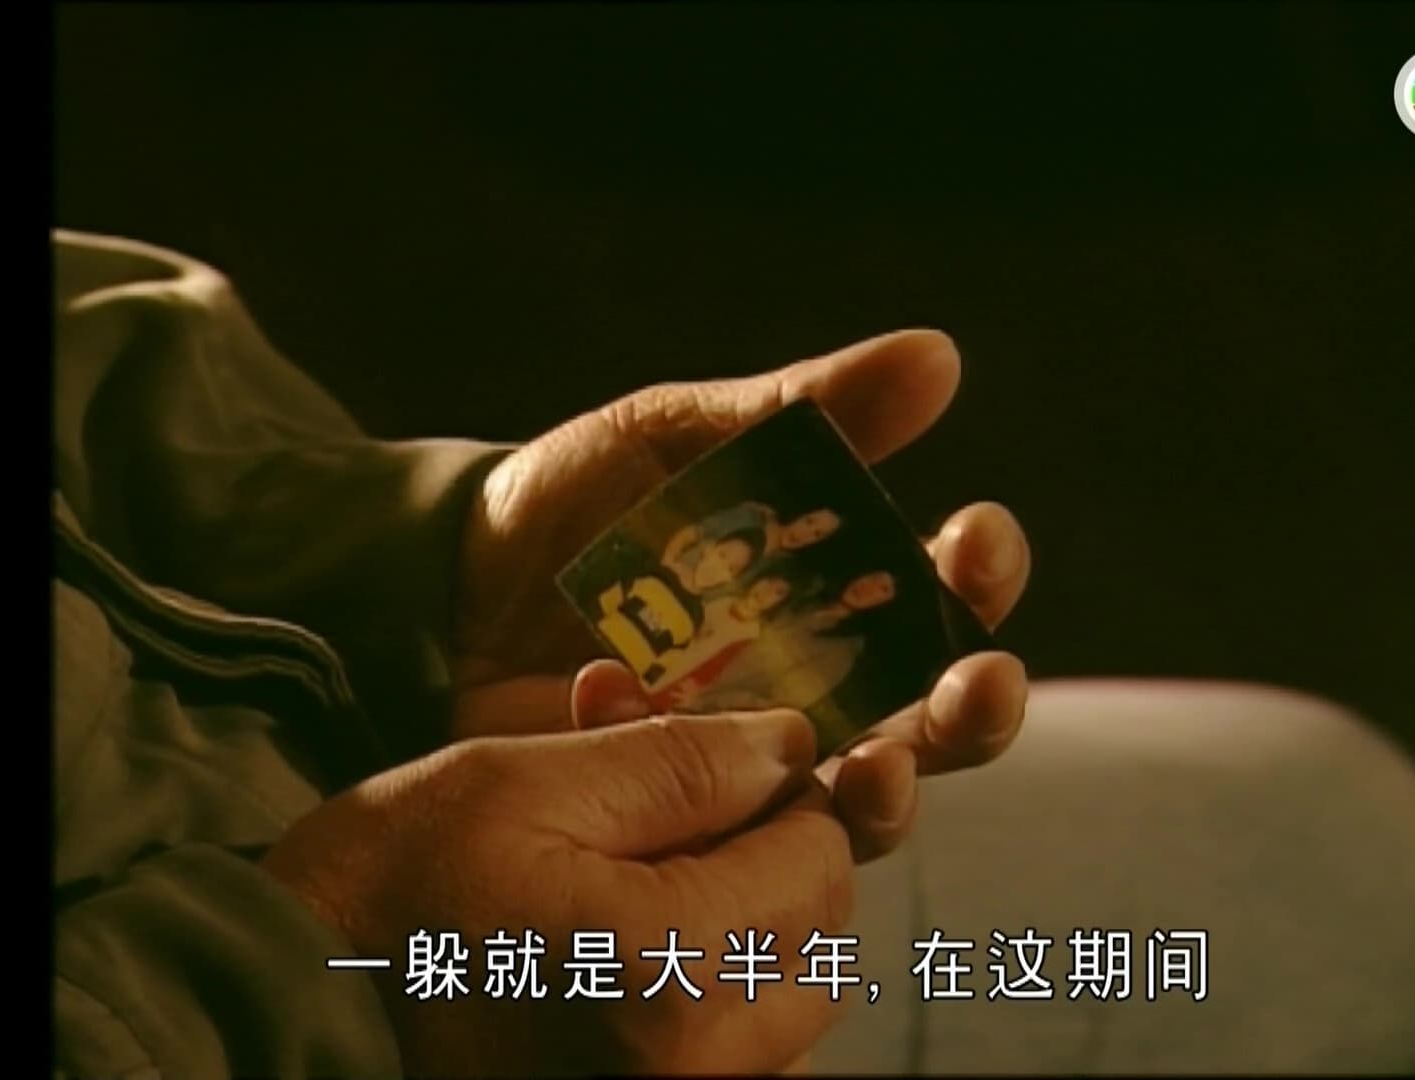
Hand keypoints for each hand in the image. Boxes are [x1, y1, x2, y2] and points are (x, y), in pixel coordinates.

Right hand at [262, 709, 852, 1075]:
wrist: (285, 1008)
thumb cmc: (386, 887)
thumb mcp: (520, 783)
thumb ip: (676, 762)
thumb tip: (788, 747)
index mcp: (670, 965)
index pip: (819, 860)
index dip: (783, 795)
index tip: (722, 765)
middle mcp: (698, 1062)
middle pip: (818, 942)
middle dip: (773, 863)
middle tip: (684, 816)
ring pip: (782, 1003)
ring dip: (745, 924)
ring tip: (645, 871)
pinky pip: (731, 1051)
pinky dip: (707, 986)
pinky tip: (629, 937)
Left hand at [443, 331, 1032, 860]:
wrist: (433, 595)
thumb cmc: (569, 507)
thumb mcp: (673, 440)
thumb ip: (794, 410)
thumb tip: (937, 356)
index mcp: (834, 588)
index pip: (946, 587)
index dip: (981, 568)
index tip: (974, 538)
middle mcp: (820, 688)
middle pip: (938, 715)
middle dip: (977, 705)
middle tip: (979, 681)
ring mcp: (755, 766)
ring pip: (866, 803)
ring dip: (893, 792)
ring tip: (876, 768)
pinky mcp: (683, 827)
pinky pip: (733, 841)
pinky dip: (714, 802)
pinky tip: (631, 715)